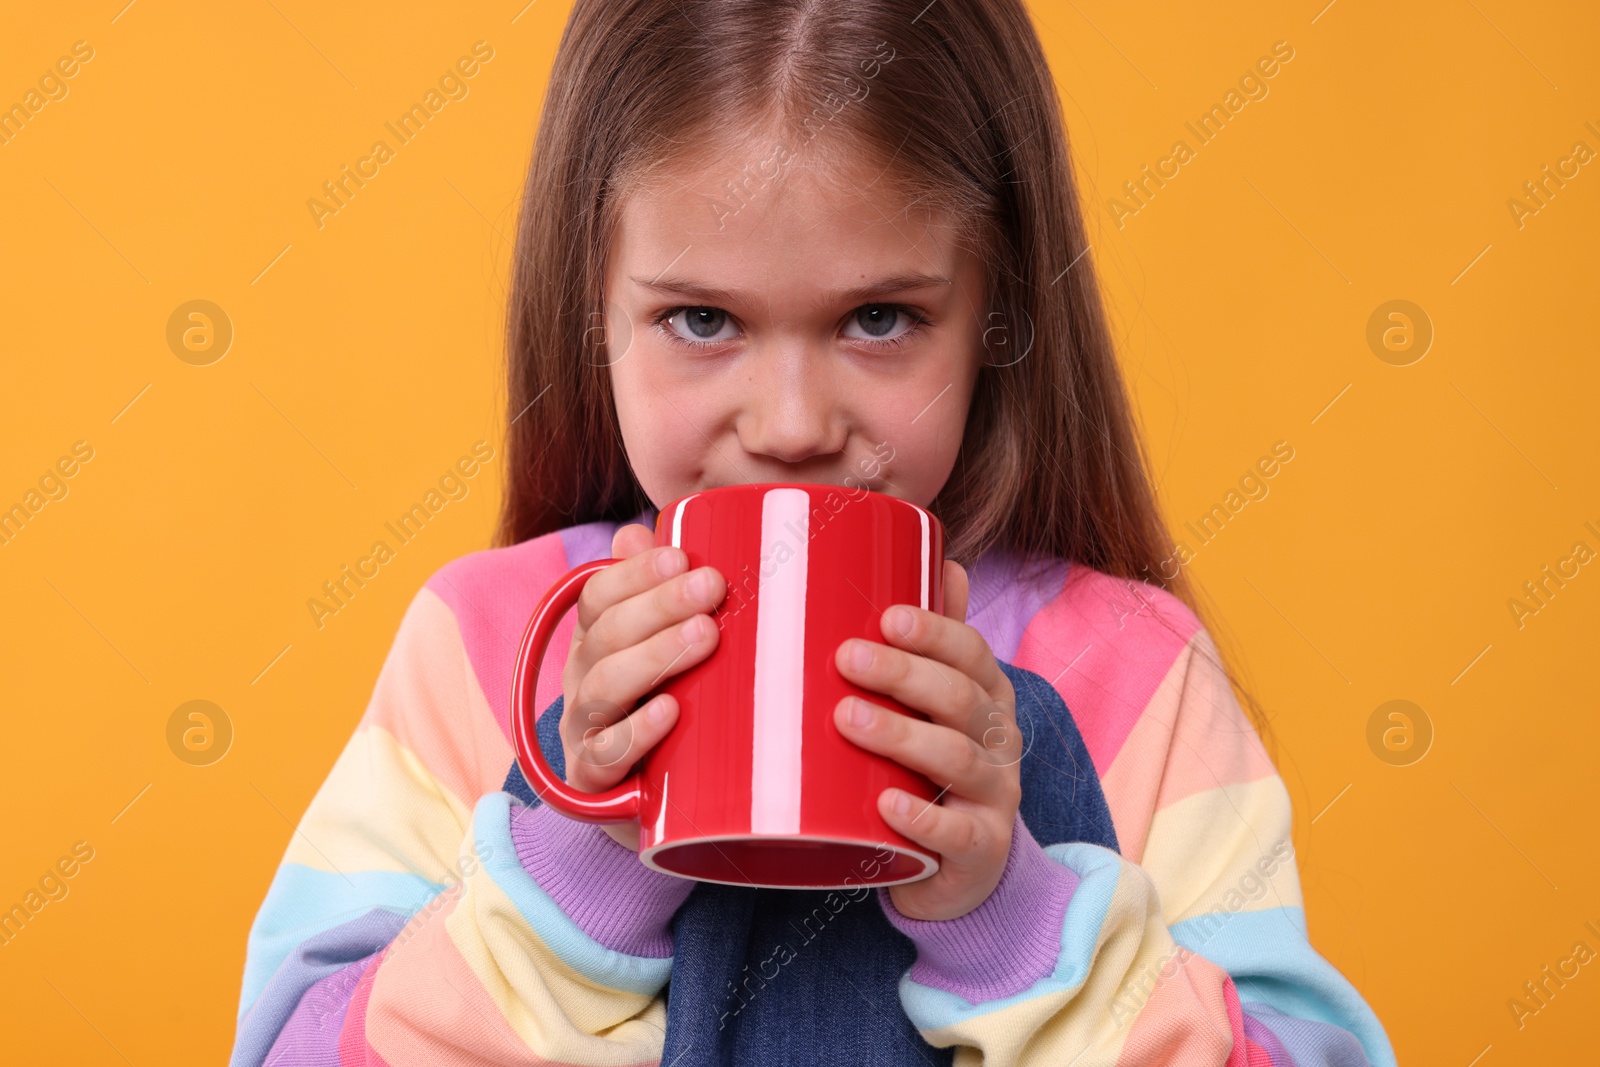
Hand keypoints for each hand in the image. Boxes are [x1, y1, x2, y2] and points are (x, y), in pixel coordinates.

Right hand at [560, 522, 724, 850]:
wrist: (656, 810)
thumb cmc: (668, 710)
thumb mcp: (668, 652)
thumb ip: (657, 596)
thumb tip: (637, 532)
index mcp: (595, 642)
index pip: (599, 596)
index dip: (635, 573)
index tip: (683, 557)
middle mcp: (582, 681)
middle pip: (606, 635)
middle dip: (659, 606)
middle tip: (713, 588)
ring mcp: (585, 731)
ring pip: (605, 688)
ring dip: (655, 656)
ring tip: (705, 636)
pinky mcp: (595, 782)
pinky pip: (607, 755)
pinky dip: (637, 731)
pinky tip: (671, 711)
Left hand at [831, 560, 1022, 920]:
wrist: (961, 866)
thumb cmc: (933, 767)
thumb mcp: (937, 703)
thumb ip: (939, 639)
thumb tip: (943, 558)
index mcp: (987, 695)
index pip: (972, 653)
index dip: (935, 632)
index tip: (887, 618)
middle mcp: (999, 740)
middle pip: (960, 698)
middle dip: (905, 674)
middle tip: (846, 659)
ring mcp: (994, 797)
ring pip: (956, 759)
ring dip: (901, 735)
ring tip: (847, 719)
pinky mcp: (979, 850)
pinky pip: (956, 834)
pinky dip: (920, 817)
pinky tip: (885, 802)